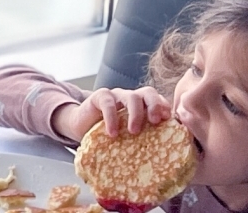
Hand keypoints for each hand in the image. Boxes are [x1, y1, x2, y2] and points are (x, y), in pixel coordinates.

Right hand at [54, 86, 171, 140]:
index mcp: (141, 105)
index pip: (158, 99)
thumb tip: (163, 156)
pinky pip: (108, 103)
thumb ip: (143, 138)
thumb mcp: (128, 135)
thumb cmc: (108, 134)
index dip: (164, 107)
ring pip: (131, 96)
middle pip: (148, 92)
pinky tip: (112, 133)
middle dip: (155, 105)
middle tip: (155, 121)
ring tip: (133, 132)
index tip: (168, 120)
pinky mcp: (99, 96)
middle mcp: (130, 97)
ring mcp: (115, 95)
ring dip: (136, 114)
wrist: (80, 127)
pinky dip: (112, 118)